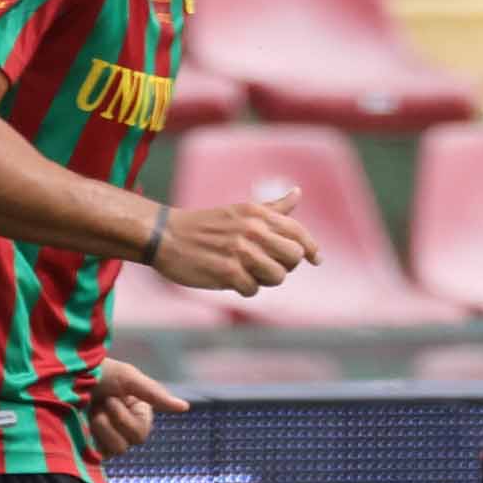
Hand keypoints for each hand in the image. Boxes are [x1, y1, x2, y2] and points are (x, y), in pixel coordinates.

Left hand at [85, 358, 187, 459]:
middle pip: (131, 442)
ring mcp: (107, 439)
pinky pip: (98, 455)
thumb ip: (154, 394)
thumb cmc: (97, 371)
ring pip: (116, 450)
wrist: (60, 376)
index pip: (141, 432)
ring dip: (100, 430)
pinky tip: (81, 424)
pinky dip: (90, 439)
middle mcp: (125, 428)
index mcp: (138, 412)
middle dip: (113, 422)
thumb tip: (185, 407)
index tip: (110, 398)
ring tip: (89, 412)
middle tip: (100, 404)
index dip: (124, 418)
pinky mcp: (90, 447)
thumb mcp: (127, 377)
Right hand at [153, 187, 320, 295]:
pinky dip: (245, 288)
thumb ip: (272, 208)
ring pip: (277, 276)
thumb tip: (298, 193)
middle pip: (293, 257)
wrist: (166, 236)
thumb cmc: (205, 225)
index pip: (298, 233)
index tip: (316, 259)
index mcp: (257, 213)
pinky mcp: (227, 272)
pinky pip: (253, 290)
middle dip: (285, 266)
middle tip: (268, 266)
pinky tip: (231, 279)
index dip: (311, 249)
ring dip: (265, 280)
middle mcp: (252, 230)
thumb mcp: (240, 211)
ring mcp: (240, 251)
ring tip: (248, 273)